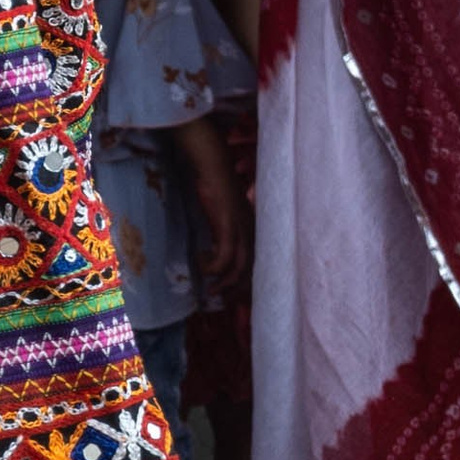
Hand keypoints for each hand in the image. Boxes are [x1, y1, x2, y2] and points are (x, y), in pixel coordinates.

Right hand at [176, 115, 249, 289]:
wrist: (211, 161)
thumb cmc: (214, 184)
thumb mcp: (222, 212)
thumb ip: (223, 230)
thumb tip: (213, 250)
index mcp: (253, 229)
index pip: (258, 263)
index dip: (247, 282)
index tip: (232, 295)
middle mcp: (252, 230)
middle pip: (252, 270)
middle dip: (237, 289)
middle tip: (219, 297)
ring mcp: (242, 228)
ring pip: (240, 267)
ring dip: (224, 282)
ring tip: (210, 289)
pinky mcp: (229, 224)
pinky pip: (224, 256)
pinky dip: (213, 266)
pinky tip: (201, 264)